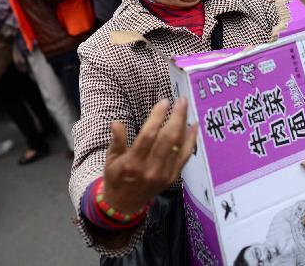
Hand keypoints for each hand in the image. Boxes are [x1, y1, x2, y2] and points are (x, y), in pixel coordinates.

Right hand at [101, 98, 196, 213]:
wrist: (125, 204)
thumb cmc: (116, 177)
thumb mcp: (110, 159)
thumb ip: (116, 141)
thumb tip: (116, 123)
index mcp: (133, 162)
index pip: (148, 135)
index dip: (157, 117)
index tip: (164, 101)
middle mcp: (151, 168)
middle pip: (168, 138)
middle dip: (177, 116)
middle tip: (181, 100)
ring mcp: (164, 173)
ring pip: (179, 145)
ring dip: (184, 125)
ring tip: (186, 108)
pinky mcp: (172, 177)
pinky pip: (185, 156)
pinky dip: (191, 141)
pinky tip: (194, 127)